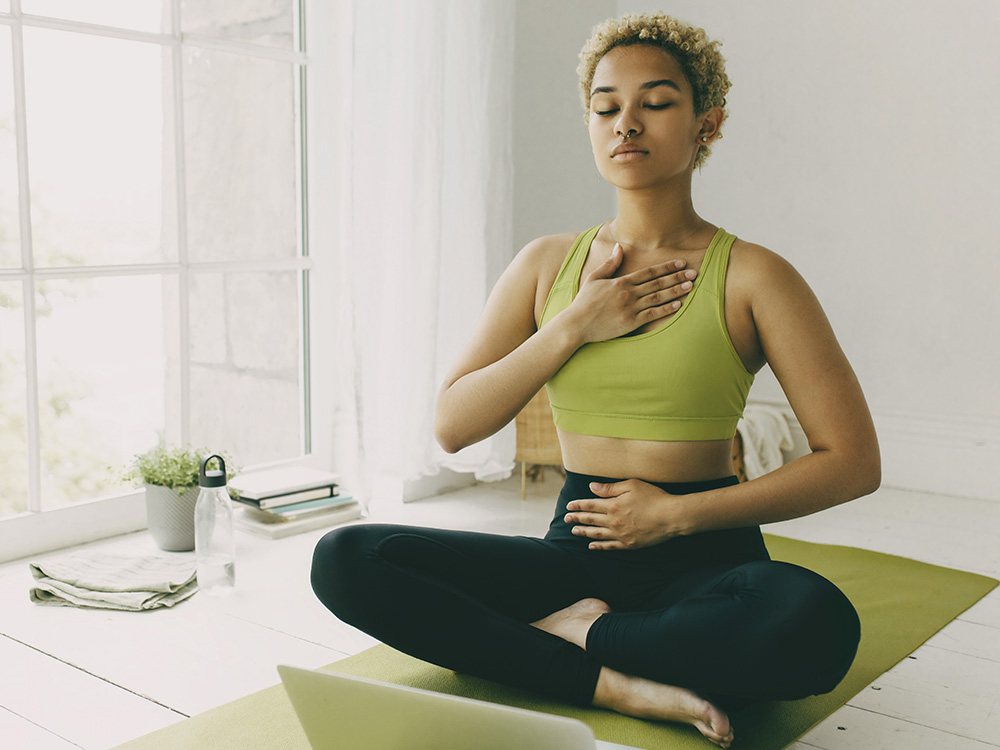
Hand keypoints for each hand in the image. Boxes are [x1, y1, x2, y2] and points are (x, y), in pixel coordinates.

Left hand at [564, 479, 684, 550]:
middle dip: (577, 519)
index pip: (590, 505)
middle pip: (590, 520)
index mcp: (613, 505)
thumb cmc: (654, 497)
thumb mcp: (632, 485)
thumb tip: (592, 487)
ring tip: (574, 531)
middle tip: (566, 519)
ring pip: (596, 534)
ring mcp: (621, 534)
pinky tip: (591, 546)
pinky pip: (609, 546)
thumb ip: (610, 488)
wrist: (671, 517)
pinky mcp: (629, 545)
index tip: (569, 507)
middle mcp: (614, 521)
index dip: (578, 506)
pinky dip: (598, 546)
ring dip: (584, 532)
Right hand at [566, 244, 696, 342]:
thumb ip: (610, 263)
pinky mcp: (630, 322)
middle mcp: (628, 293)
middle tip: (694, 273)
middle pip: (658, 283)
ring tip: (690, 286)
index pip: (649, 272)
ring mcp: (630, 308)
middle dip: (677, 277)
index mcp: (621, 281)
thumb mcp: (594, 278)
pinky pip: (652, 314)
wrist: (577, 324)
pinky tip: (678, 305)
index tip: (681, 263)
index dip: (667, 267)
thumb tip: (620, 247)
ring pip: (658, 297)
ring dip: (676, 291)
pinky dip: (666, 309)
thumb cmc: (584, 302)